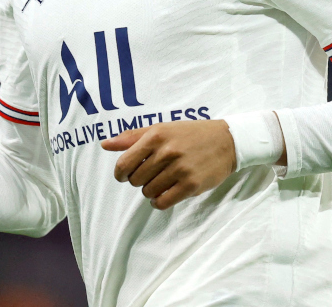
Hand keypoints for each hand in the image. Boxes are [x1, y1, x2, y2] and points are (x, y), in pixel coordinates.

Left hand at [101, 120, 235, 209]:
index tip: (126, 174)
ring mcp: (180, 169)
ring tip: (162, 181)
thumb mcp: (161, 129)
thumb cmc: (189, 134)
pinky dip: (159, 202)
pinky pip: (162, 202)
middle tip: (151, 174)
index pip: (124, 163)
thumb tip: (105, 144)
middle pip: (135, 180)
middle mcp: (167, 152)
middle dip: (139, 181)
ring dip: (151, 190)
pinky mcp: (191, 185)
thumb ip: (132, 137)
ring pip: (148, 192)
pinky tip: (165, 193)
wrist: (226, 141)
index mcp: (156, 136)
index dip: (121, 173)